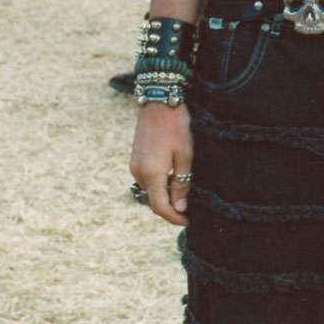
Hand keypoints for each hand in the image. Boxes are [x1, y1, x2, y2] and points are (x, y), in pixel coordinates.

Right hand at [129, 102, 192, 223]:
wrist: (158, 102)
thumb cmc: (175, 127)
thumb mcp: (185, 156)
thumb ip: (181, 184)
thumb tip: (180, 207)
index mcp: (151, 173)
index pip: (160, 207)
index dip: (174, 218)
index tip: (188, 222)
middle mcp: (138, 172)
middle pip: (153, 202)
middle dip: (170, 209)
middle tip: (189, 209)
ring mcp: (134, 165)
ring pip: (149, 191)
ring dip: (163, 197)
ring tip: (183, 194)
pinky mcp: (135, 159)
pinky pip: (146, 180)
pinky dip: (158, 185)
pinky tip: (172, 179)